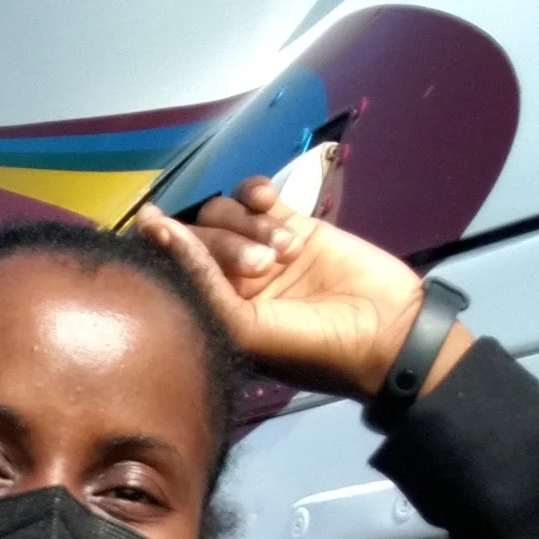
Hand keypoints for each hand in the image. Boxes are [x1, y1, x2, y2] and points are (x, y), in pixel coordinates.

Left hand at [132, 179, 469, 408]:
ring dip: (249, 224)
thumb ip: (201, 280)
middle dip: (224, 243)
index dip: (161, 243)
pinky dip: (256, 192)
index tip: (151, 219)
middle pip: (200, 237)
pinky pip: (257, 195)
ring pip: (226, 212)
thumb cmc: (313, 346)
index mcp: (213, 313)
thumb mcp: (247, 327)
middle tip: (261, 269)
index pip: (173, 270)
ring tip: (285, 253)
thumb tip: (157, 228)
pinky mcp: (294, 226)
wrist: (387, 332)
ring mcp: (262, 251)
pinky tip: (269, 202)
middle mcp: (230, 282)